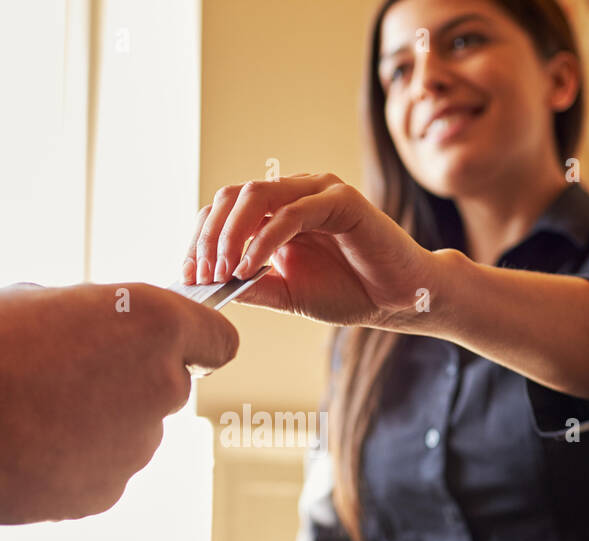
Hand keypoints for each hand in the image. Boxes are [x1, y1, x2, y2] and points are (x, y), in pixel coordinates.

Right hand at [0, 282, 237, 523]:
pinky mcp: (105, 494)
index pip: (218, 340)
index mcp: (155, 326)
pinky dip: (71, 465)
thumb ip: (98, 323)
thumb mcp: (47, 300)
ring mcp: (136, 448)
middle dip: (128, 384)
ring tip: (30, 415)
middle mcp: (161, 388)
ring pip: (130, 435)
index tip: (179, 349)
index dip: (196, 344)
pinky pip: (99, 473)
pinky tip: (24, 449)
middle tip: (63, 377)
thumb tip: (100, 341)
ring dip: (97, 427)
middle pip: (166, 388)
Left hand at [182, 173, 436, 327]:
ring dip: (231, 234)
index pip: (224, 210)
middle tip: (201, 276)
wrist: (400, 300)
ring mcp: (317, 192)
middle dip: (208, 237)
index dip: (200, 240)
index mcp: (278, 210)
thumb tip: (207, 287)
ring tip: (224, 271)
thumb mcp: (287, 294)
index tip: (188, 277)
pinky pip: (291, 212)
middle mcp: (294, 193)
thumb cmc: (350, 292)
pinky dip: (264, 239)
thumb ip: (251, 286)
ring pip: (255, 196)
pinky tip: (250, 267)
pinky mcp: (342, 200)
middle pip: (231, 197)